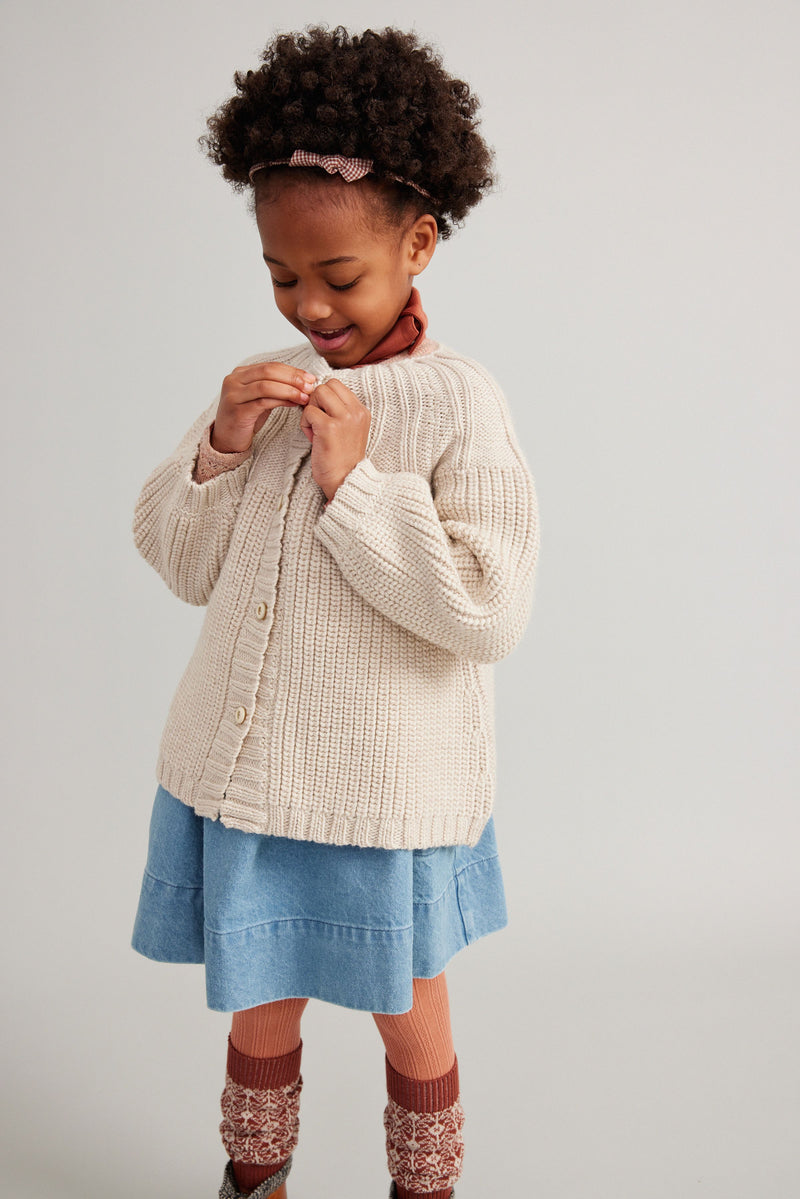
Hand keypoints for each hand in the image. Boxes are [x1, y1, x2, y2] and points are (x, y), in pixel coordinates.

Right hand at [211, 362, 316, 452]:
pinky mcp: (237, 411)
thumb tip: (304, 382)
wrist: (227, 440)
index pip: (270, 366)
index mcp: (240, 373)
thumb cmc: (246, 418)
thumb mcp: (261, 398)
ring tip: (305, 397)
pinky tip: (293, 404)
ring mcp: (233, 395)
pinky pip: (262, 402)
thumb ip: (276, 388)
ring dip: (289, 390)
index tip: (310, 378)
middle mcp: (234, 380)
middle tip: (310, 386)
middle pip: (268, 372)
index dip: (292, 371)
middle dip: (292, 378)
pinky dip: (280, 401)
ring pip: (265, 386)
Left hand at [299, 379, 370, 502]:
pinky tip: (312, 438)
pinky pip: (308, 411)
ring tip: (315, 429)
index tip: (323, 414)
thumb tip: (316, 393)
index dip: (324, 396)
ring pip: (317, 394)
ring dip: (310, 410)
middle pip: (326, 386)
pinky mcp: (329, 428)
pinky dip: (305, 424)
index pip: (337, 384)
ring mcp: (343, 418)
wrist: (345, 481)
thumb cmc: (342, 458)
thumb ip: (338, 410)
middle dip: (316, 401)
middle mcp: (355, 412)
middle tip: (317, 421)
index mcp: (361, 411)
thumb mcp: (348, 429)